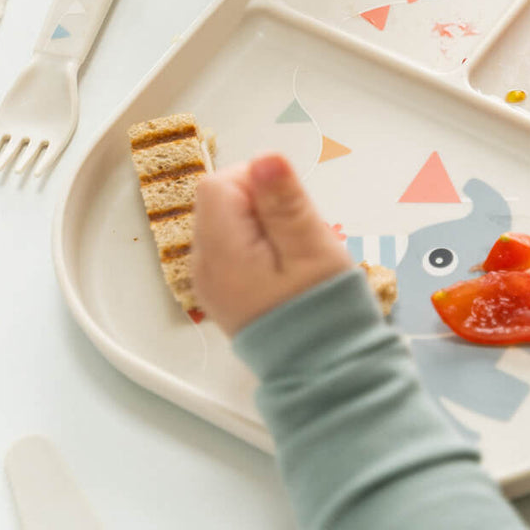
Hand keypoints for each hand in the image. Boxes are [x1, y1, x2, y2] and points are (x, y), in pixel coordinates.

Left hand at [191, 153, 353, 335]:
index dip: (256, 182)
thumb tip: (264, 157)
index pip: (219, 183)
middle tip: (297, 234)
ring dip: (260, 224)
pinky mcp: (223, 291)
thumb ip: (285, 201)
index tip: (289, 208)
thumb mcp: (311, 247)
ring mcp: (210, 281)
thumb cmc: (323, 309)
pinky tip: (283, 269)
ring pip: (227, 223)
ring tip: (293, 254)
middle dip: (260, 203)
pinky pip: (232, 247)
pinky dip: (257, 245)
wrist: (325, 372)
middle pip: (220, 201)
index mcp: (221, 251)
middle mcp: (204, 265)